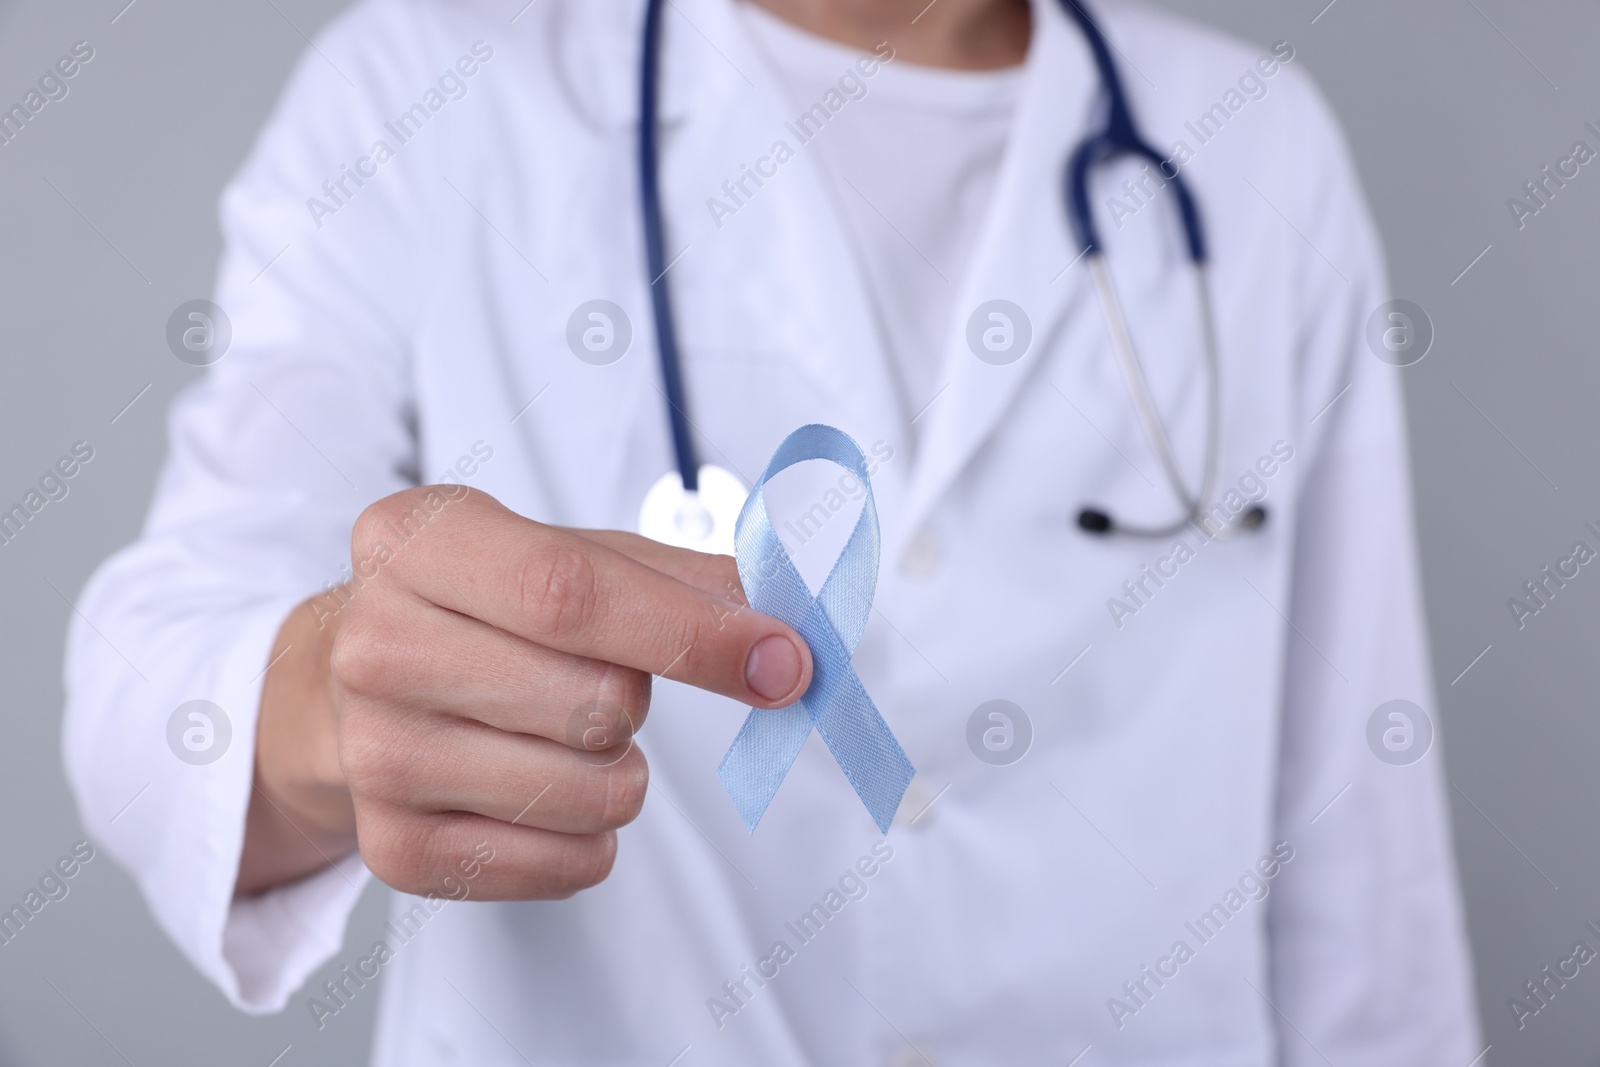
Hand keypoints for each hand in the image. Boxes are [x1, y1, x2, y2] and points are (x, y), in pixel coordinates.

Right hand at [239, 486, 810, 898]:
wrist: (345, 689)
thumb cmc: (483, 610)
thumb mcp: (569, 555)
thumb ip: (683, 579)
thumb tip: (790, 622)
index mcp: (417, 540)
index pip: (573, 593)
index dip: (695, 635)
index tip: (786, 661)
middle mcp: (374, 643)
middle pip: (594, 700)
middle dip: (640, 701)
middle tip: (605, 685)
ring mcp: (374, 753)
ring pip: (589, 790)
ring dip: (621, 772)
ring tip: (569, 737)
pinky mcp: (392, 848)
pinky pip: (565, 862)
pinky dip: (591, 835)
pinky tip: (544, 788)